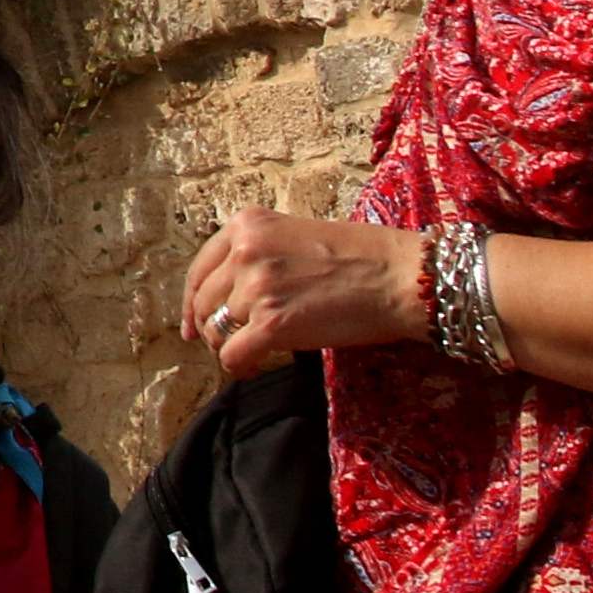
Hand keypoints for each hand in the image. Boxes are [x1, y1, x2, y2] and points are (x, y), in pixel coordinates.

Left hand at [176, 207, 432, 382]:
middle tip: (232, 344)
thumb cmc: (363, 258)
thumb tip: (231, 295)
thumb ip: (260, 256)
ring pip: (217, 331)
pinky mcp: (272, 324)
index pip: (200, 268)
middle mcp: (245, 251)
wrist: (400, 276)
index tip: (192, 324)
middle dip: (214, 328)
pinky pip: (234, 356)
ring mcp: (256, 286)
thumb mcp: (298, 236)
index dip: (192, 302)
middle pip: (204, 302)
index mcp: (248, 224)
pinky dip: (239, 367)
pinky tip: (253, 368)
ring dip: (230, 347)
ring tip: (252, 353)